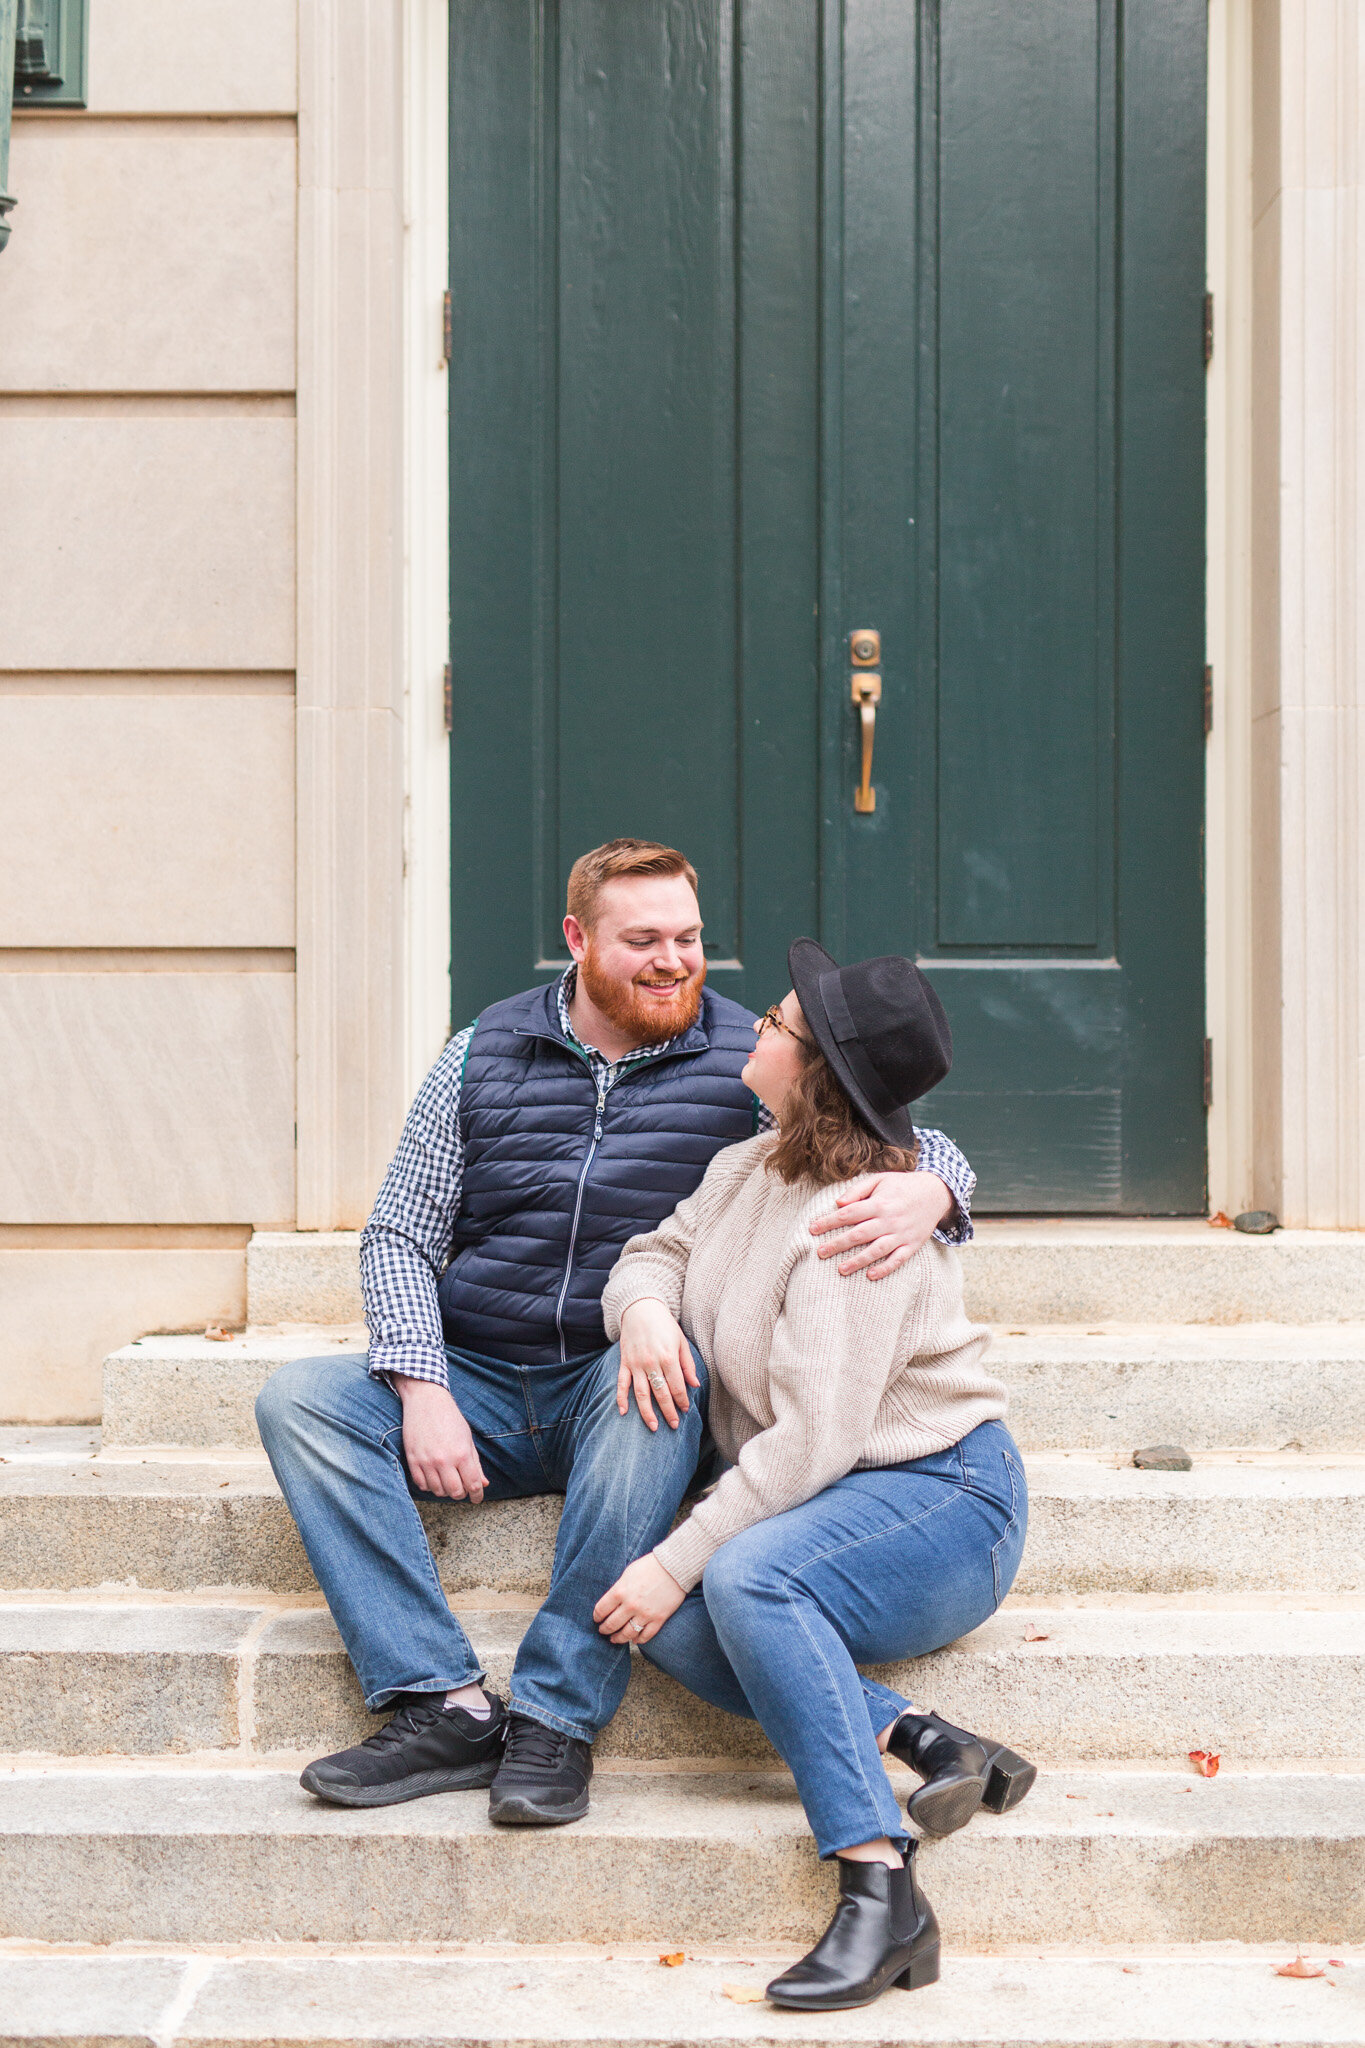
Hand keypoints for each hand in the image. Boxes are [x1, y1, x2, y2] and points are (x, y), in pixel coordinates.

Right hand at [396, 1377, 488, 1500]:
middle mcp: (444, 1460)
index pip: (473, 1485)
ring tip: (448, 1481)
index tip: (477, 1499)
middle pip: (455, 1492)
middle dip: (461, 1494)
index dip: (477, 1495)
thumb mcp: (467, 1439)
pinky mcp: (413, 1460)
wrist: (425, 1401)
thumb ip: (475, 1463)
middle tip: (462, 1489)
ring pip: (438, 1491)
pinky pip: (421, 1485)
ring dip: (445, 1490)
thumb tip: (483, 1484)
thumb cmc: (450, 1418)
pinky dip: (429, 1486)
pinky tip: (434, 1478)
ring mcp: (427, 1461)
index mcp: (462, 1453)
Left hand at [593, 1554, 685, 1644]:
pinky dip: (638, 1640)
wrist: (674, 1567)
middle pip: (611, 1624)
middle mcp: (630, 1605)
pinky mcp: (658, 1619)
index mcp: (620, 1591)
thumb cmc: (650, 1566)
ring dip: (618, 1639)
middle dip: (604, 1629)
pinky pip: (645, 1636)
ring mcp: (645, 1614)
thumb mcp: (628, 1573)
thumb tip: (611, 1602)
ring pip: (627, 1634)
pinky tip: (634, 1639)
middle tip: (603, 1631)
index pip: (601, 1610)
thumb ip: (618, 1588)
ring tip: (614, 1639)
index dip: (597, 1616)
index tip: (597, 1618)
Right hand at [617, 1298, 697, 1431]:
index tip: (686, 1410)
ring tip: (653, 1427)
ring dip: (647, 1412)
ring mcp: (636, 1364)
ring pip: (641, 1393)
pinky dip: (621, 1399)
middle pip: (660, 1393)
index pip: (677, 1386)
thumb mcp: (681, 1341)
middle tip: (674, 1425)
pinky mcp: (624, 1363)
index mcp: (668, 1357)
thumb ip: (688, 1364)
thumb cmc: (664, 1325)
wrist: (641, 1309)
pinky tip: (623, 1413)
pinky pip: (622, 1384)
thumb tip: (695, 1385)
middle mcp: (651, 1362)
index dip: (682, 1400)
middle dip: (668, 1412)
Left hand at [808, 1171, 954, 1279]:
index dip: (829, 1222)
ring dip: (858, 1261)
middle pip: (859, 1234)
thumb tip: (838, 1203)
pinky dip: (885, 1268)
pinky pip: (898, 1259)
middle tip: (820, 1253)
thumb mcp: (880, 1179)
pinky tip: (871, 1276)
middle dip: (838, 1244)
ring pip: (877, 1250)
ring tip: (840, 1269)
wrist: (936, 1192)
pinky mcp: (912, 1244)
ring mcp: (901, 1234)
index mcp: (879, 1203)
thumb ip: (858, 1190)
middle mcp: (889, 1220)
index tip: (812, 1229)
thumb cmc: (902, 1185)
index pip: (849, 1214)